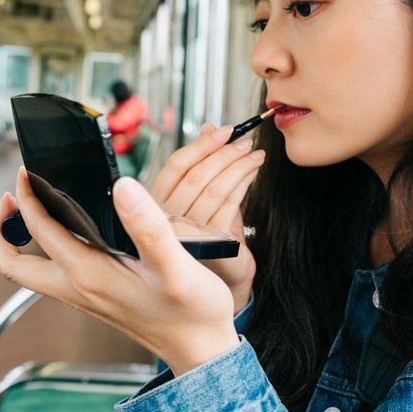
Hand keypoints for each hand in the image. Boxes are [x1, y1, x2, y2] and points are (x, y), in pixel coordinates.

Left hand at [0, 169, 240, 374]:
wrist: (201, 351)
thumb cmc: (192, 314)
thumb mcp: (177, 267)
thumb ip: (149, 226)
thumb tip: (123, 187)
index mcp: (88, 274)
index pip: (38, 229)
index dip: (26, 196)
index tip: (26, 171)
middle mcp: (78, 288)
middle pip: (14, 264)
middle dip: (3, 229)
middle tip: (13, 196)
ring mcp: (84, 296)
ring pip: (32, 272)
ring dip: (22, 242)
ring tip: (36, 208)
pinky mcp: (96, 299)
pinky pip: (55, 274)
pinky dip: (49, 251)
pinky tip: (75, 231)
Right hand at [149, 123, 264, 313]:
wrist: (224, 285)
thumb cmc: (212, 239)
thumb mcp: (205, 197)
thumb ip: (205, 164)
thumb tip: (210, 127)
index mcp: (158, 207)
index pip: (176, 166)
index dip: (201, 144)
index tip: (225, 130)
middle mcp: (167, 222)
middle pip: (196, 175)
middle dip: (224, 152)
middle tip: (245, 140)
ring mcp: (188, 236)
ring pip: (214, 188)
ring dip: (238, 165)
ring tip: (254, 154)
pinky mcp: (211, 245)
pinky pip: (229, 205)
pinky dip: (244, 183)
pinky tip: (253, 172)